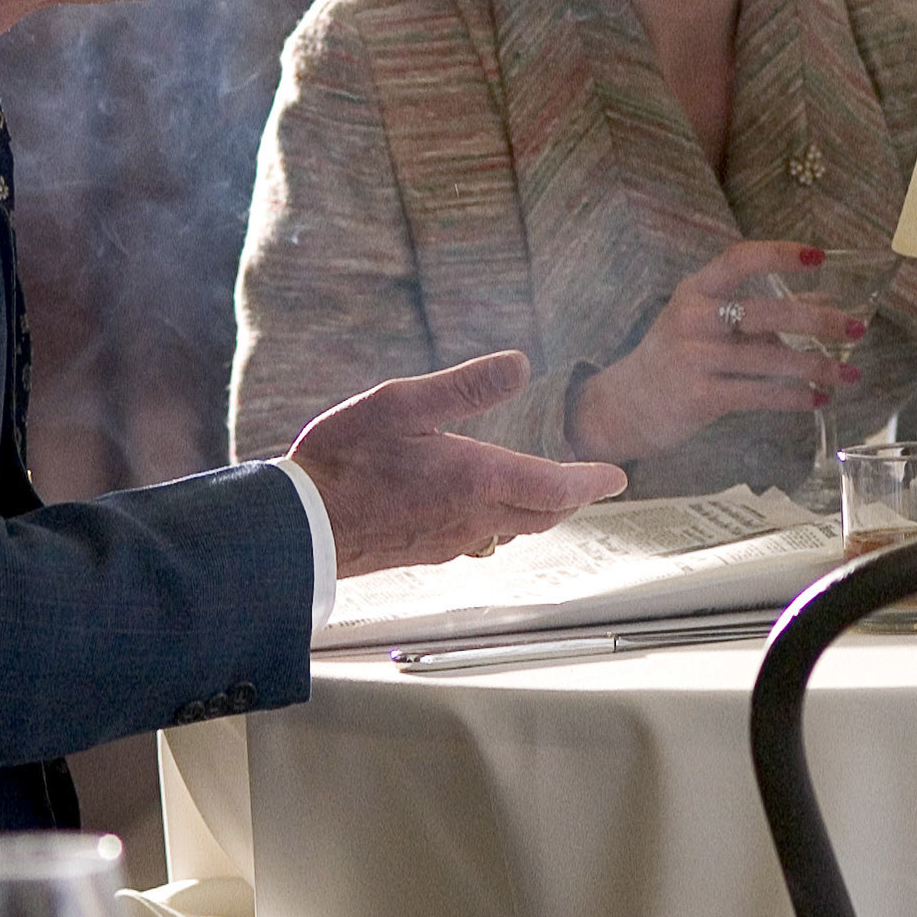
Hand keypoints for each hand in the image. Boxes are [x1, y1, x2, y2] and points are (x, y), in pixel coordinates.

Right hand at [292, 351, 627, 578]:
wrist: (300, 527)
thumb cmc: (343, 462)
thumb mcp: (402, 404)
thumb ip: (465, 387)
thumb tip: (519, 364)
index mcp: (477, 479)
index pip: (556, 487)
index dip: (591, 481)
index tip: (616, 477)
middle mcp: (473, 518)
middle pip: (544, 515)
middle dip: (572, 498)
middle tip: (593, 485)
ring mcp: (451, 541)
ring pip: (514, 529)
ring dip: (539, 511)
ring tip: (550, 494)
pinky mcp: (428, 552)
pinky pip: (482, 538)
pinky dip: (503, 520)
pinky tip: (487, 508)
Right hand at [566, 241, 859, 464]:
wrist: (626, 406)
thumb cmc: (678, 357)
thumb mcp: (710, 323)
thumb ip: (765, 311)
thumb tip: (826, 301)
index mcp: (696, 290)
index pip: (739, 259)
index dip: (780, 254)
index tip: (820, 256)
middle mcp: (693, 318)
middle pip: (766, 312)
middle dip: (817, 321)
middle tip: (857, 329)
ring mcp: (694, 358)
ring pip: (769, 358)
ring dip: (816, 367)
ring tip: (850, 375)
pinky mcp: (699, 396)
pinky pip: (759, 394)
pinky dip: (795, 397)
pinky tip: (820, 398)